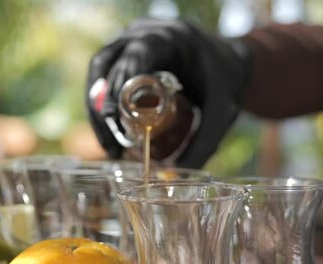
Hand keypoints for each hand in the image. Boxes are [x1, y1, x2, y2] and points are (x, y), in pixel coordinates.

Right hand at [86, 18, 251, 167]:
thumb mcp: (221, 112)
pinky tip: (108, 133)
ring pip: (98, 70)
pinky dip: (101, 105)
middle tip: (112, 144)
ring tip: (109, 145)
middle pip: (107, 64)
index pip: (136, 54)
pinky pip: (102, 75)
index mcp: (170, 37)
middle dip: (104, 107)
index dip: (120, 84)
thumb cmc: (224, 82)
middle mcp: (143, 32)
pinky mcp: (122, 53)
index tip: (115, 117)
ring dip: (97, 109)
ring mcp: (129, 40)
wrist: (225, 63)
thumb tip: (173, 172)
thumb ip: (204, 142)